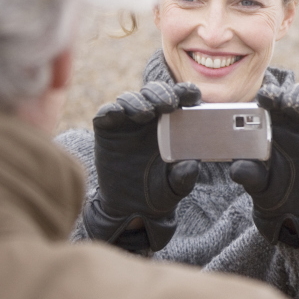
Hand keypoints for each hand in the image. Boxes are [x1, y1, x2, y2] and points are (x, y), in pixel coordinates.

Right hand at [83, 81, 201, 252]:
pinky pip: (106, 113)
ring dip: (138, 101)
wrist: (130, 207)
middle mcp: (150, 117)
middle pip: (154, 92)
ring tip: (145, 114)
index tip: (191, 97)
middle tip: (168, 104)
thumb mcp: (176, 186)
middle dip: (161, 93)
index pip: (181, 98)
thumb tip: (192, 164)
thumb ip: (184, 175)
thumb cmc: (159, 190)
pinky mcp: (106, 129)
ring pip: (130, 98)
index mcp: (172, 123)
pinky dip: (111, 110)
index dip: (186, 93)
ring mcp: (126, 121)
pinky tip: (117, 113)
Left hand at [230, 83, 298, 252]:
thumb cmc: (271, 189)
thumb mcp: (257, 183)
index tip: (267, 98)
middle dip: (297, 96)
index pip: (271, 98)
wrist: (297, 210)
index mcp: (274, 121)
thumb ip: (249, 173)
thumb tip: (237, 170)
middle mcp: (298, 119)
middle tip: (293, 109)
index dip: (270, 94)